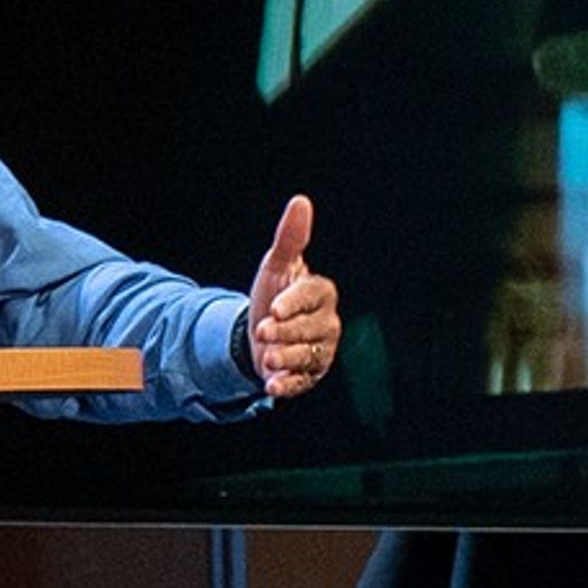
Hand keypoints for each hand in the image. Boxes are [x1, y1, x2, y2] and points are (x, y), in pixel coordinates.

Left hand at [246, 194, 340, 398]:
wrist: (261, 334)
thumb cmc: (273, 294)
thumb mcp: (277, 267)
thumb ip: (290, 239)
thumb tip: (301, 201)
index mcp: (321, 294)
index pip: (314, 296)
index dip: (294, 302)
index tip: (274, 308)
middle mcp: (326, 324)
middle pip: (311, 329)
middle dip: (286, 332)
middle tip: (263, 332)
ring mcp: (320, 352)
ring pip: (307, 357)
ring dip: (285, 359)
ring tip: (266, 357)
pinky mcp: (309, 376)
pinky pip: (301, 383)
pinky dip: (286, 385)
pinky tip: (271, 385)